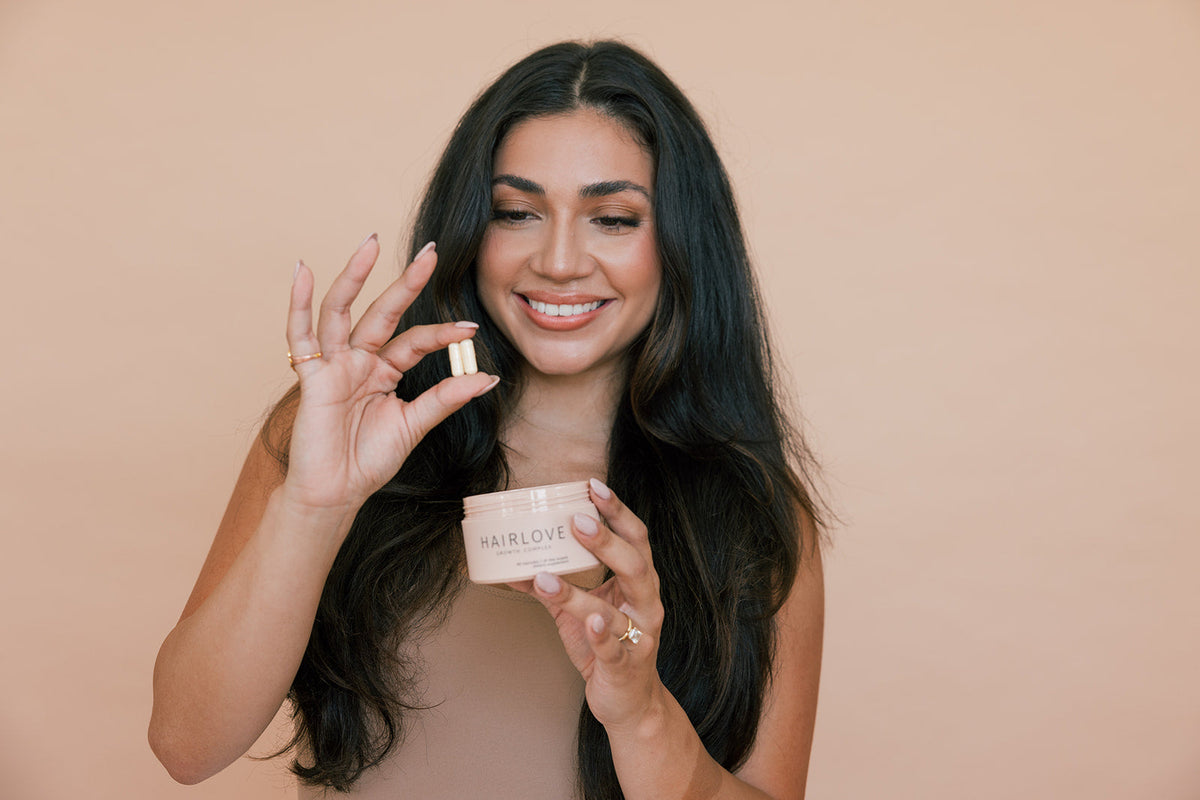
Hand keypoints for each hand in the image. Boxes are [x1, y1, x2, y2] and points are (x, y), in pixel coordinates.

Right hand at [283, 235, 497, 511]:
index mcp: (384, 371)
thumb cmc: (369, 460)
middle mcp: (358, 360)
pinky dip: (299, 303)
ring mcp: (333, 365)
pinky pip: (301, 335)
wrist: (336, 493)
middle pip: (383, 312)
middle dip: (405, 282)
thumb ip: (447, 398)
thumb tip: (488, 378)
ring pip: (341, 311)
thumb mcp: (414, 425)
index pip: (415, 340)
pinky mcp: (311, 378)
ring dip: (355, 276)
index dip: (442, 334)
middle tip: (429, 251)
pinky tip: (303, 271)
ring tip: (370, 242)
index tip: (470, 329)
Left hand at [510, 479, 666, 730]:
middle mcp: (647, 605)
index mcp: (640, 583)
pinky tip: (588, 621)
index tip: (593, 486)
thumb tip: (511, 567)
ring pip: (614, 610)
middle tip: (576, 520)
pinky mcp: (626, 666)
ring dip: (579, 594)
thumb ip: (552, 588)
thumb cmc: (605, 647)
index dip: (618, 512)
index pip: (636, 539)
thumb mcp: (578, 612)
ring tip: (547, 576)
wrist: (630, 703)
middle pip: (635, 566)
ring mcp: (640, 636)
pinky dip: (600, 634)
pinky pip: (614, 647)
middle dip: (607, 542)